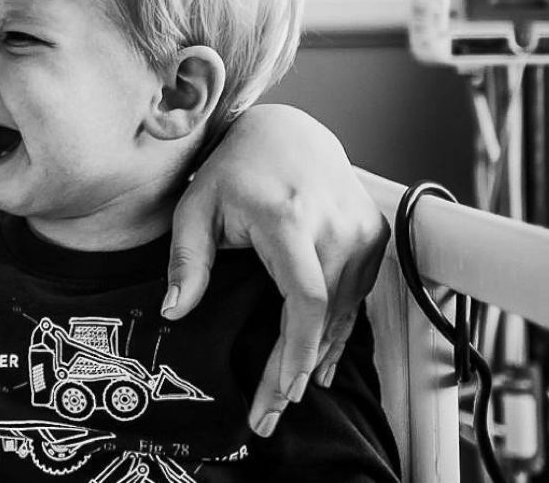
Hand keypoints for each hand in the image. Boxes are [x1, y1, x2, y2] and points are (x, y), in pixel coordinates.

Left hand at [164, 104, 387, 436]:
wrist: (287, 133)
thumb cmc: (233, 170)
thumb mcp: (195, 207)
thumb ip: (186, 260)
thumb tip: (174, 311)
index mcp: (288, 218)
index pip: (305, 297)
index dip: (296, 350)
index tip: (279, 389)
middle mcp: (335, 226)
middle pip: (324, 317)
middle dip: (296, 372)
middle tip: (267, 416)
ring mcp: (361, 230)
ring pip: (343, 314)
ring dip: (317, 358)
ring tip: (284, 399)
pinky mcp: (374, 236)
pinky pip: (357, 298)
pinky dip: (336, 333)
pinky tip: (318, 366)